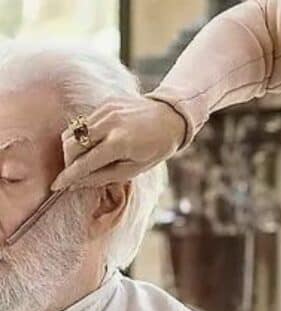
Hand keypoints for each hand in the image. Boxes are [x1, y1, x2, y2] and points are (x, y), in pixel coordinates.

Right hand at [51, 96, 186, 190]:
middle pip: (72, 145)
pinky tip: (94, 143)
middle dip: (68, 161)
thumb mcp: (135, 169)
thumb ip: (105, 176)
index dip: (69, 176)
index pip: (85, 162)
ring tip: (82, 159)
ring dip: (72, 149)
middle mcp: (109, 124)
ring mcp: (106, 110)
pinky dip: (83, 135)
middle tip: (73, 172)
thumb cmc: (156, 148)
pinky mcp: (106, 102)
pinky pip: (84, 121)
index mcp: (119, 143)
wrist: (170, 117)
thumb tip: (79, 183)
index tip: (57, 186)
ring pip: (73, 131)